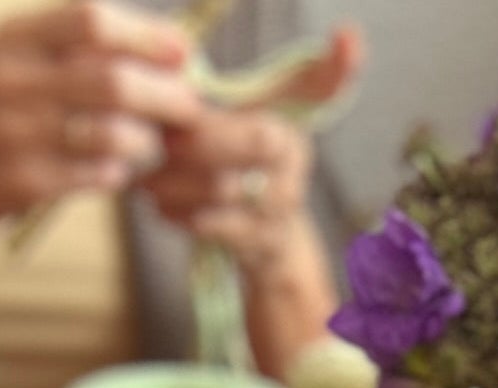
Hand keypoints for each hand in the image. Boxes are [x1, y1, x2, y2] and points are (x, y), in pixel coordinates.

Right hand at [0, 1, 202, 232]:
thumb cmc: (3, 112)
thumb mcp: (22, 63)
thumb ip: (84, 49)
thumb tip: (178, 50)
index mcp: (14, 39)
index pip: (90, 21)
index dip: (146, 36)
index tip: (182, 54)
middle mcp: (9, 80)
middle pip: (112, 82)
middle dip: (164, 96)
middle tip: (190, 109)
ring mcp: (13, 133)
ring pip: (111, 134)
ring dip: (147, 141)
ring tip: (154, 144)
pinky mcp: (22, 181)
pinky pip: (96, 174)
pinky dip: (119, 172)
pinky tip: (119, 169)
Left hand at [142, 28, 362, 271]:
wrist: (256, 241)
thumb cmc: (225, 169)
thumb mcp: (225, 122)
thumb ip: (213, 90)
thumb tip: (255, 49)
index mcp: (290, 120)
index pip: (319, 87)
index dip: (338, 67)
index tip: (346, 34)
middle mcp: (297, 160)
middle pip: (259, 138)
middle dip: (201, 141)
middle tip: (163, 143)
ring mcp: (285, 204)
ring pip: (226, 187)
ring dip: (176, 184)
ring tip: (151, 180)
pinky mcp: (265, 243)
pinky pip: (217, 226)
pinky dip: (180, 215)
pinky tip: (164, 207)